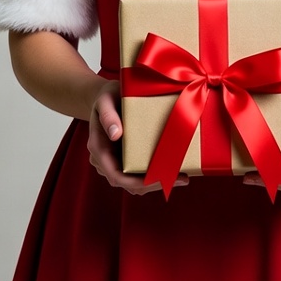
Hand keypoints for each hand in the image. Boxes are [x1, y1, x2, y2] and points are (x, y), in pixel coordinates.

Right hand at [86, 80, 187, 195]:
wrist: (106, 95)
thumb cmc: (107, 95)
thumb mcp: (105, 99)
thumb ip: (108, 115)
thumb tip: (116, 135)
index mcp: (98, 148)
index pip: (116, 176)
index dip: (138, 183)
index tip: (161, 179)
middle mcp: (105, 160)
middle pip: (128, 184)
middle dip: (154, 185)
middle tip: (182, 179)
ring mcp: (114, 161)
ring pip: (134, 182)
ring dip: (157, 182)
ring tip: (182, 177)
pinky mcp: (125, 158)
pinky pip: (138, 172)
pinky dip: (154, 174)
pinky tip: (173, 168)